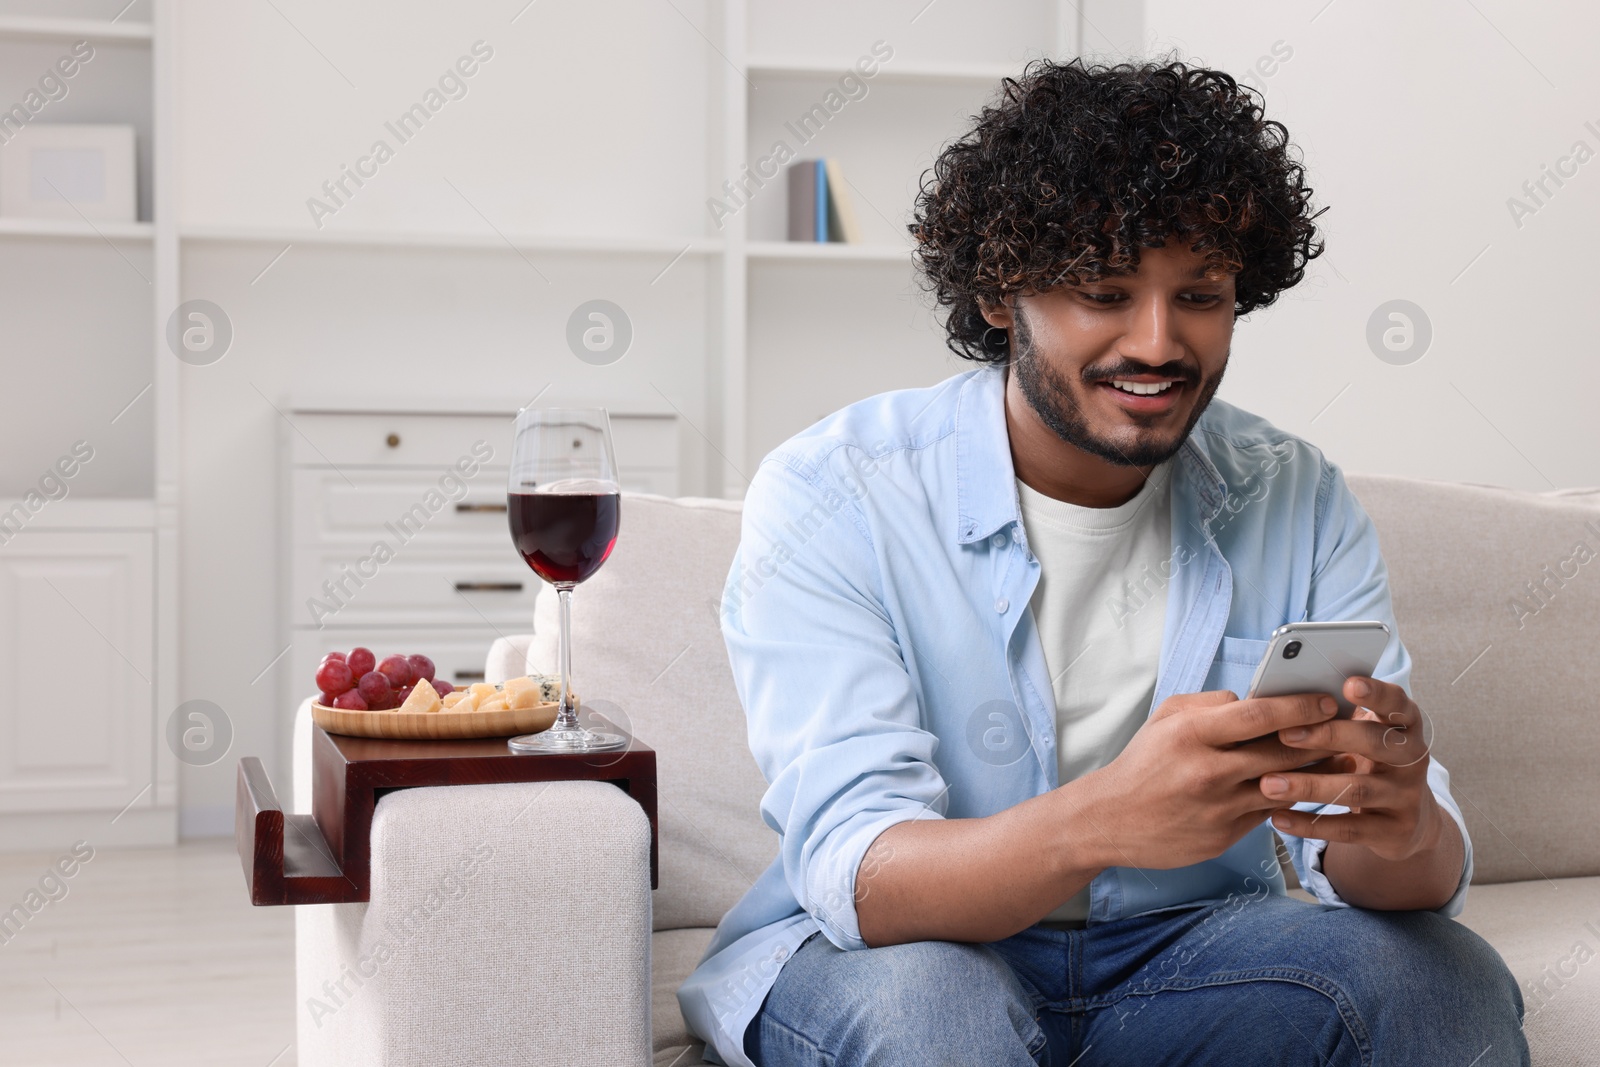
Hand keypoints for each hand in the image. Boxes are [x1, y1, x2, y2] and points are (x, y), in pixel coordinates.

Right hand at [1073, 689, 1345, 871]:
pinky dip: (1290, 798)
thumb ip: (1210, 703)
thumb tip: (1254, 698)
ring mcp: (1218, 807)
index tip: (1327, 701)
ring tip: (1342, 758)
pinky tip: (1308, 788)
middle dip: (1322, 737)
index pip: (1259, 714)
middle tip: (1351, 727)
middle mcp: (1208, 771)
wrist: (1109, 820)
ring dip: (1318, 772)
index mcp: (1192, 734)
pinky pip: (1269, 813)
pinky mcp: (1224, 836)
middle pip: (1282, 751)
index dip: (1300, 706)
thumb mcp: (1165, 719)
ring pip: (1285, 786)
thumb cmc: (1142, 763)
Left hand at [1261, 676, 1442, 862]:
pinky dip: (1311, 824)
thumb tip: (1277, 697)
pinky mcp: (1396, 831)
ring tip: (1268, 784)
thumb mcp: (1363, 736)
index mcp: (1405, 726)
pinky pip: (1350, 828)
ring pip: (1358, 789)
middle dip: (1329, 736)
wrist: (1407, 820)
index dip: (1377, 693)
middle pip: (1376, 742)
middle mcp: (1412, 758)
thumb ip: (1336, 717)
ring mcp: (1407, 796)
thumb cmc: (1369, 762)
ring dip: (1309, 786)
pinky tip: (1278, 818)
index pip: (1398, 703)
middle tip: (1284, 734)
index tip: (1348, 684)